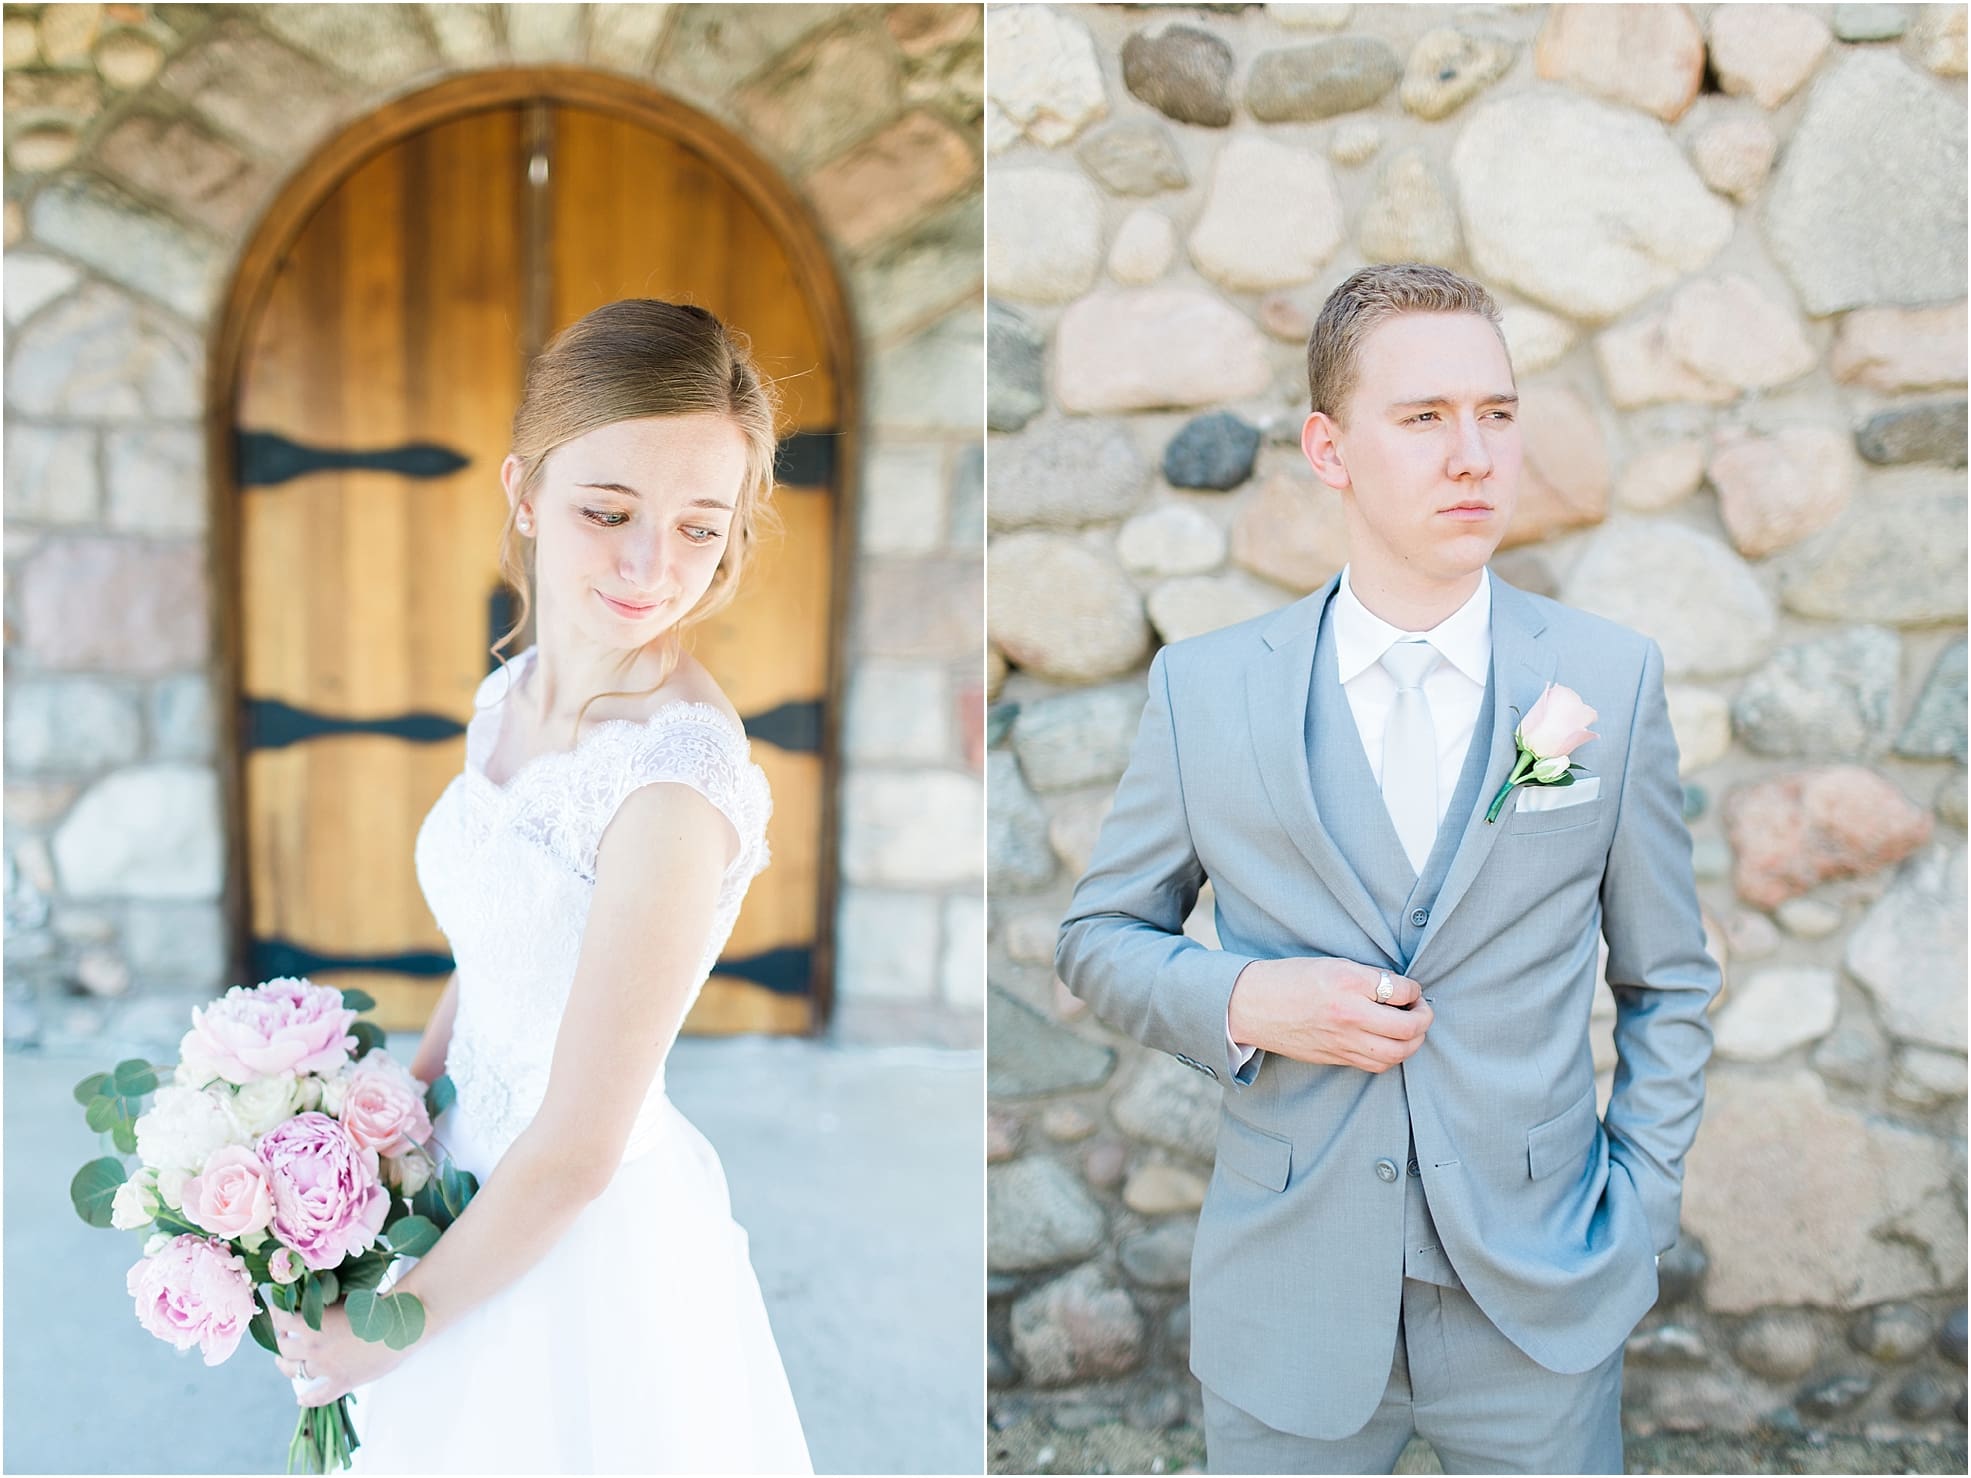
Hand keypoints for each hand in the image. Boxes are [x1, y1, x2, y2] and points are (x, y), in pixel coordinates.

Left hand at [268, 1301, 408, 1407]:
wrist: (402, 1321)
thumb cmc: (376, 1303)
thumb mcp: (343, 1297)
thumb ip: (323, 1303)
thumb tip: (311, 1300)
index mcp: (312, 1323)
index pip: (280, 1320)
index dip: (276, 1315)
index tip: (276, 1312)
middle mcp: (314, 1347)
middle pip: (284, 1348)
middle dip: (279, 1340)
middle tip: (282, 1335)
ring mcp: (327, 1367)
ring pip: (295, 1371)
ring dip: (286, 1366)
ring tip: (285, 1362)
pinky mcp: (343, 1381)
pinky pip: (320, 1395)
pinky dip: (308, 1398)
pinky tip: (301, 1399)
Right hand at [1227, 957, 1431, 1070]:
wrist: (1251, 1005)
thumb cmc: (1288, 979)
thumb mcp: (1330, 964)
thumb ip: (1365, 977)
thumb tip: (1398, 989)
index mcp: (1347, 981)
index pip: (1401, 989)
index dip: (1414, 989)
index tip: (1411, 988)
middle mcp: (1348, 1013)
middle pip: (1407, 1027)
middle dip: (1423, 1018)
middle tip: (1420, 1010)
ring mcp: (1342, 1040)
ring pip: (1397, 1053)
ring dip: (1412, 1042)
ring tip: (1410, 1030)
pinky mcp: (1335, 1057)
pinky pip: (1376, 1064)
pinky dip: (1391, 1056)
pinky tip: (1388, 1044)